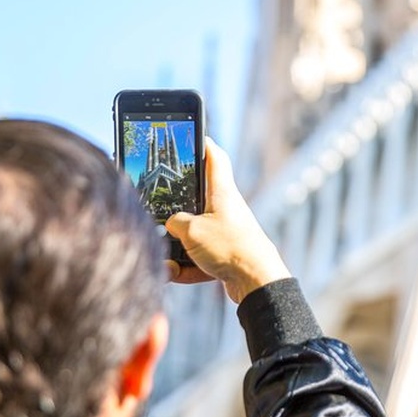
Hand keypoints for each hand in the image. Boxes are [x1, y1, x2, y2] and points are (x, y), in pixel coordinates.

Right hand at [165, 138, 290, 302]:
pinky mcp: (225, 253)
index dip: (202, 144)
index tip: (193, 134)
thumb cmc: (230, 249)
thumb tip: (170, 225)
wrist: (256, 282)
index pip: (214, 158)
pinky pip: (198, 258)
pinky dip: (187, 268)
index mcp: (221, 192)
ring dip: (178, 249)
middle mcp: (225, 209)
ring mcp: (226, 231)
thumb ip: (175, 222)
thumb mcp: (191, 231)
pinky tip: (178, 275)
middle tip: (161, 212)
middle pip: (197, 199)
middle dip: (177, 209)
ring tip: (170, 262)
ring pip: (193, 233)